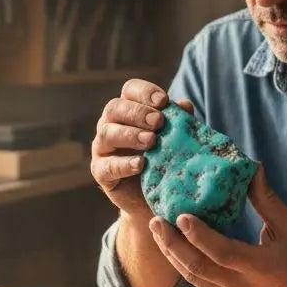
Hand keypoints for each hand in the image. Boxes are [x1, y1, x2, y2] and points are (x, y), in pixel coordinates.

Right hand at [90, 78, 192, 217]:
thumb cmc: (164, 159)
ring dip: (130, 135)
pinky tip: (140, 165)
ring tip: (151, 141)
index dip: (145, 92)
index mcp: (128, 109)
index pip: (130, 90)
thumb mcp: (175, 139)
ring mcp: (102, 147)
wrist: (155, 196)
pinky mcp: (100, 171)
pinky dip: (123, 164)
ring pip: (107, 133)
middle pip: (115, 107)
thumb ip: (179, 122)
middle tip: (158, 122)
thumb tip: (185, 105)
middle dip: (138, 113)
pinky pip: (107, 165)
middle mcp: (111, 124)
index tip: (164, 101)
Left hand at [148, 166, 286, 286]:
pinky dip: (182, 262)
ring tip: (157, 230)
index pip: (223, 253)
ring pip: (193, 277)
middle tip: (156, 221)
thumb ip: (266, 199)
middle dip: (172, 244)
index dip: (200, 236)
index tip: (180, 216)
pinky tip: (172, 244)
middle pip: (198, 269)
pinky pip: (198, 281)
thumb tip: (251, 167)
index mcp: (262, 268)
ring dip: (171, 253)